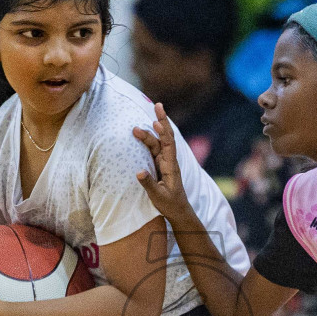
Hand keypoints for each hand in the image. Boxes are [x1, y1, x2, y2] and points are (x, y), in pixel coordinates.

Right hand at [132, 102, 193, 222]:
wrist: (178, 210)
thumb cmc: (170, 204)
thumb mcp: (159, 196)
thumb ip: (149, 184)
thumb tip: (138, 171)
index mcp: (171, 166)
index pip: (168, 145)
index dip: (163, 132)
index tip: (156, 121)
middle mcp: (169, 160)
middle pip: (165, 137)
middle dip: (161, 121)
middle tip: (157, 105)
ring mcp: (164, 161)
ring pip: (158, 142)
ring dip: (151, 131)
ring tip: (138, 123)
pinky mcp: (159, 164)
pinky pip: (154, 148)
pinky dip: (150, 138)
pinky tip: (144, 131)